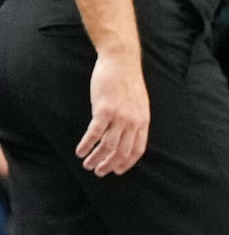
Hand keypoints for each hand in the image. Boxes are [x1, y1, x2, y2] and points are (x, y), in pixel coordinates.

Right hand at [77, 50, 148, 175]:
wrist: (122, 62)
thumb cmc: (127, 82)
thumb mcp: (139, 104)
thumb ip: (134, 120)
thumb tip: (126, 136)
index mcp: (143, 122)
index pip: (137, 150)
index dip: (126, 163)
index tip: (116, 171)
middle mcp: (133, 122)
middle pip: (121, 151)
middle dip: (109, 165)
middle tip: (98, 172)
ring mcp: (119, 116)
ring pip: (107, 146)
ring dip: (96, 158)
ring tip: (87, 165)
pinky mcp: (104, 109)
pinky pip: (94, 133)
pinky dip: (86, 145)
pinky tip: (79, 151)